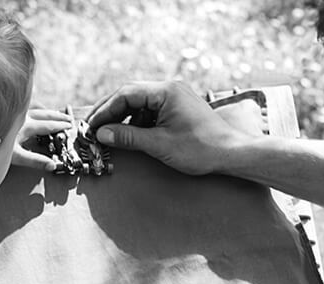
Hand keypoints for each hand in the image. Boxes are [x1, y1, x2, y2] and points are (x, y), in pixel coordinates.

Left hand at [11, 107, 72, 171]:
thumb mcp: (17, 156)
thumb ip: (35, 161)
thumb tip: (52, 165)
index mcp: (27, 126)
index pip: (48, 125)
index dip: (60, 125)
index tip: (69, 126)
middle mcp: (22, 115)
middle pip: (44, 113)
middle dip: (57, 115)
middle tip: (68, 117)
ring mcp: (13, 112)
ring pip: (34, 107)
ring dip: (45, 111)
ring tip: (53, 113)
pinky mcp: (6, 112)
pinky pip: (24, 106)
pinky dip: (32, 108)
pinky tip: (31, 111)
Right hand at [86, 80, 247, 174]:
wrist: (232, 153)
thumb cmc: (201, 148)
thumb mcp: (159, 144)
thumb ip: (129, 137)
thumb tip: (102, 134)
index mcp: (166, 91)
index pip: (125, 94)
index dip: (105, 110)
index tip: (91, 126)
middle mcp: (170, 89)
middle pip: (130, 95)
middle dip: (111, 113)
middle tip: (93, 129)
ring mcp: (175, 97)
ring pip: (140, 104)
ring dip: (124, 119)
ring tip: (110, 136)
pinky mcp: (179, 108)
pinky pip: (152, 111)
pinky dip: (138, 123)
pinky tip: (131, 136)